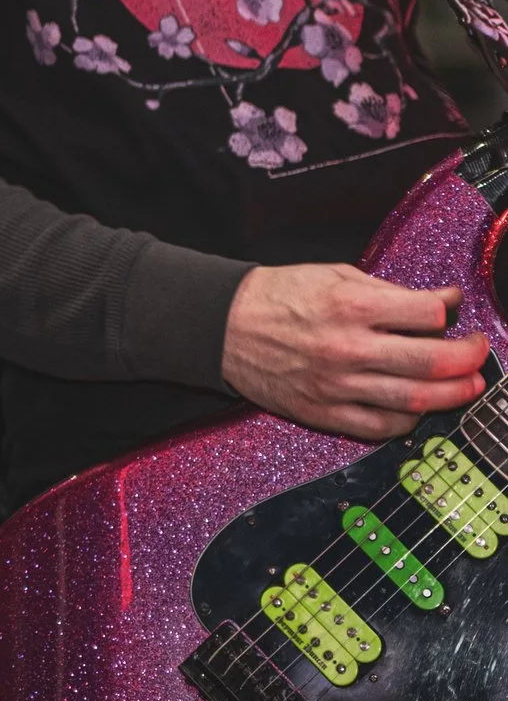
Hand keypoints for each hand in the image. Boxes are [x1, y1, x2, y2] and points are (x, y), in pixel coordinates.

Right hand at [221, 264, 489, 441]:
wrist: (221, 325)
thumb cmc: (277, 296)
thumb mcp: (333, 275)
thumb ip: (390, 290)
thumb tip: (444, 301)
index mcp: (350, 305)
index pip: (427, 314)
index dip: (449, 311)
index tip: (453, 312)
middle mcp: (348, 347)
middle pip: (433, 361)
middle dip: (470, 357)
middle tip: (478, 352)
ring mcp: (337, 385)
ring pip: (417, 399)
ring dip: (454, 394)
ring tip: (468, 385)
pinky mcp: (324, 412)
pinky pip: (383, 426)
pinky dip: (410, 419)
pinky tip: (418, 406)